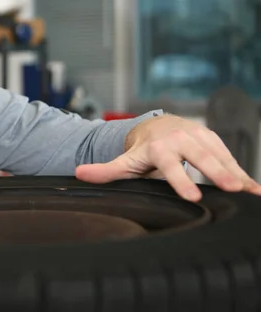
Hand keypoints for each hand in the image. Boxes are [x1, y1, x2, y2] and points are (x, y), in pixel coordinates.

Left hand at [75, 114, 260, 201]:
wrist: (158, 125)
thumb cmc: (142, 149)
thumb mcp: (125, 160)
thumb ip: (105, 171)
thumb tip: (78, 174)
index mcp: (159, 147)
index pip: (170, 165)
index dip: (180, 180)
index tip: (192, 196)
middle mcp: (181, 139)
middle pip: (201, 157)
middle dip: (217, 172)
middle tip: (232, 189)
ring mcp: (200, 138)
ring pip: (220, 156)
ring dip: (236, 172)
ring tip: (249, 191)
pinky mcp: (214, 141)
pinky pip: (230, 157)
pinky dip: (243, 172)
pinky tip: (254, 189)